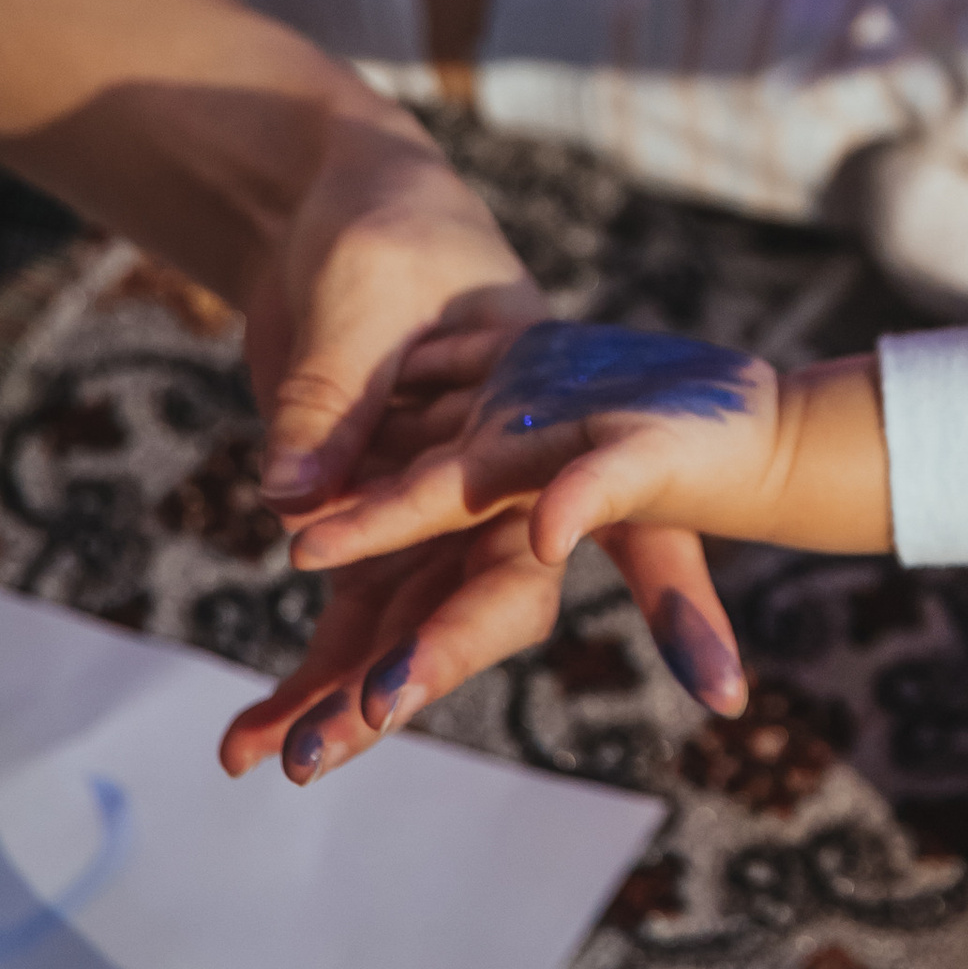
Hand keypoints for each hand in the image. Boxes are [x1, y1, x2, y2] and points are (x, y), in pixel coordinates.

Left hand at [226, 185, 745, 783]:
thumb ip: (340, 391)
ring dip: (346, 694)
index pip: (640, 519)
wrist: (336, 210)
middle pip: (497, 596)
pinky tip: (244, 741)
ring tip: (278, 758)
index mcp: (555, 425)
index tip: (721, 681)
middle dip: (436, 661)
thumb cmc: (384, 227)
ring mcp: (440, 514)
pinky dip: (303, 674)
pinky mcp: (367, 526)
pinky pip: (347, 616)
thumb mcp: (367, 287)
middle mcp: (510, 485)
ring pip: (411, 623)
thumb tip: (291, 494)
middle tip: (369, 717)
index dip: (686, 604)